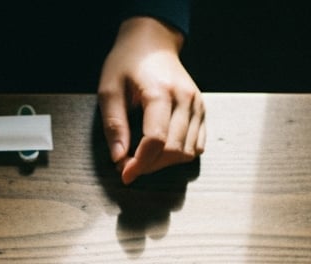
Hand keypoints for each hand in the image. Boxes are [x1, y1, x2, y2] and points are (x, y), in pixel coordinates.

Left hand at [98, 15, 205, 184]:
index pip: (155, 140)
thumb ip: (114, 125)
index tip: (124, 174)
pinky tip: (160, 150)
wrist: (152, 43)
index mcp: (160, 91)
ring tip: (142, 157)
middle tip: (128, 165)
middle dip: (149, 165)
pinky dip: (179, 154)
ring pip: (187, 151)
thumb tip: (119, 158)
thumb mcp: (109, 90)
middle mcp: (185, 98)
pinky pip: (197, 145)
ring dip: (164, 163)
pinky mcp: (202, 110)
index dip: (139, 163)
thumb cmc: (127, 63)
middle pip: (173, 150)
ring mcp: (197, 104)